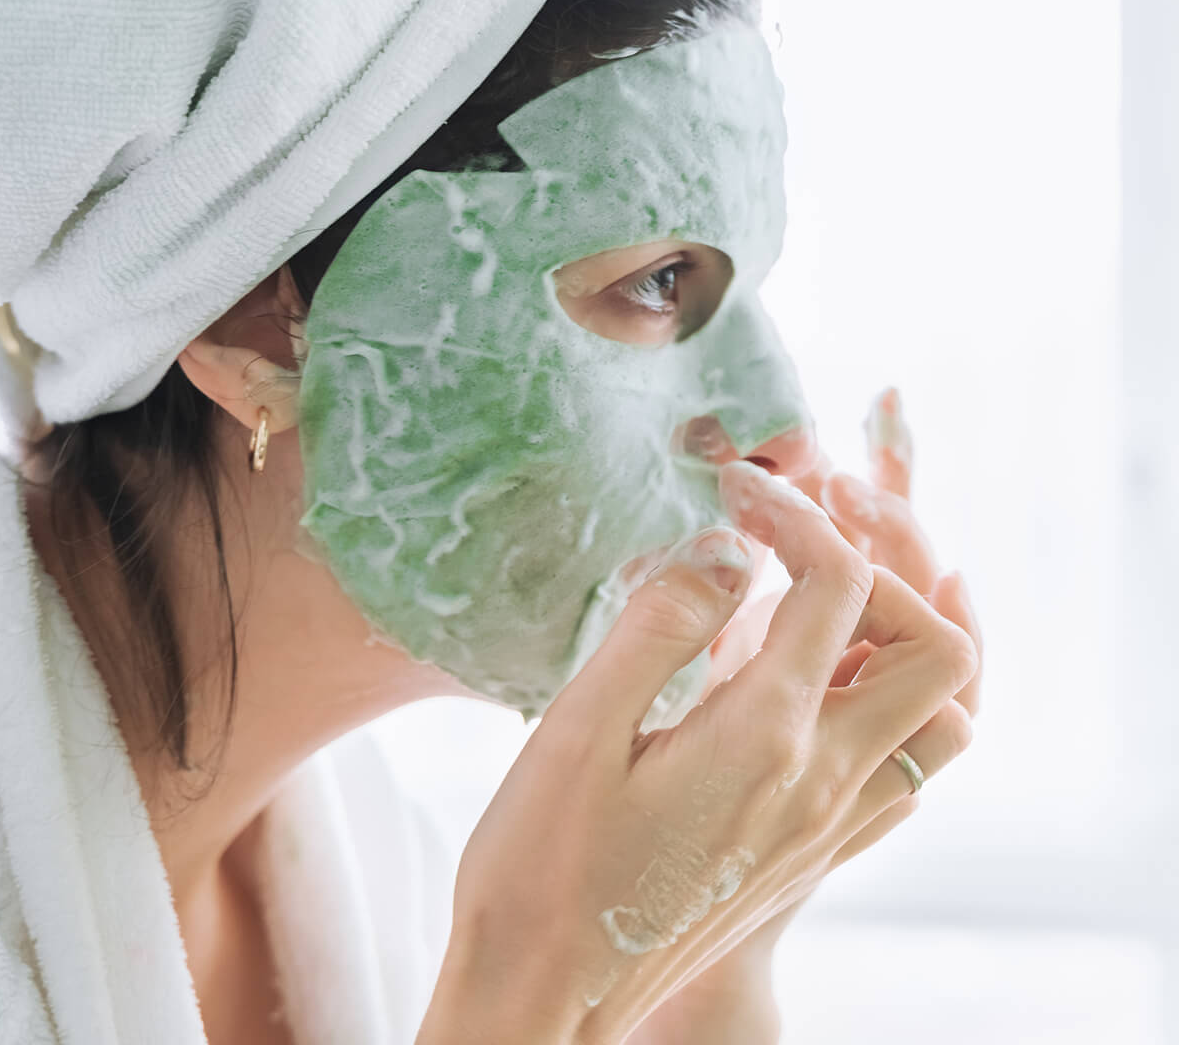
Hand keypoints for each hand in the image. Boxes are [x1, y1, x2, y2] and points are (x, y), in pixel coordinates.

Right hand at [419, 469, 977, 1044]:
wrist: (546, 1001)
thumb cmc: (540, 866)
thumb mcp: (578, 727)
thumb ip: (663, 622)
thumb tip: (733, 545)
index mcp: (762, 736)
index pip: (838, 583)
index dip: (796, 512)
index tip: (738, 488)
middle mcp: (820, 782)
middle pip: (936, 649)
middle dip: (886, 571)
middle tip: (808, 541)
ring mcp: (827, 826)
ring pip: (940, 718)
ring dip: (899, 643)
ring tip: (817, 607)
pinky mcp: (814, 855)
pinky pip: (904, 771)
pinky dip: (886, 706)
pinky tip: (810, 687)